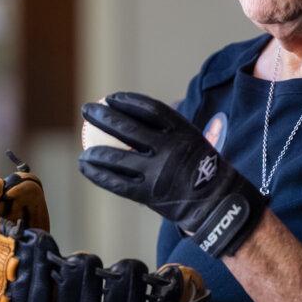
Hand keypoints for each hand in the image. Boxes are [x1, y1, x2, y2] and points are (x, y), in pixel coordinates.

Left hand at [78, 91, 267, 256]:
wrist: (218, 203)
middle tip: (87, 109)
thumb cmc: (201, 169)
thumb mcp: (194, 140)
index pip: (149, 109)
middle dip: (103, 116)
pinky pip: (117, 183)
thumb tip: (141, 113)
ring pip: (117, 158)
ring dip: (94, 152)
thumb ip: (169, 130)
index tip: (112, 97)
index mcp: (182, 131)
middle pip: (127, 128)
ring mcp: (158, 172)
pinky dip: (98, 174)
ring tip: (84, 151)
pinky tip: (86, 168)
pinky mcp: (150, 195)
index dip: (128, 101)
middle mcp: (169, 149)